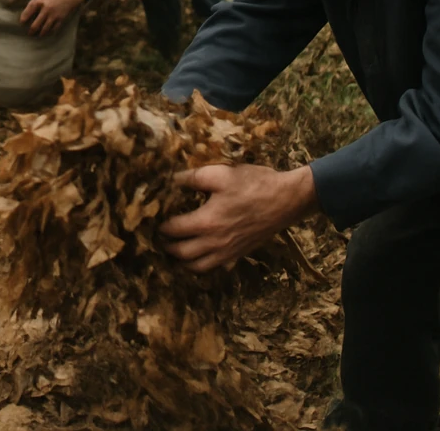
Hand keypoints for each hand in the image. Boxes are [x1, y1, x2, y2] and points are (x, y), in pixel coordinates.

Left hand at [20, 0, 83, 35]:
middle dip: (31, 31)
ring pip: (44, 29)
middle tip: (29, 33)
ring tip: (38, 35)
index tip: (22, 23)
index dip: (23, 19)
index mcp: (39, 0)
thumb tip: (27, 13)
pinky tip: (48, 33)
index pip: (27, 13)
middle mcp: (45, 9)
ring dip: (40, 34)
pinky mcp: (61, 18)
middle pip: (35, 25)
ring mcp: (53, 15)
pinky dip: (50, 32)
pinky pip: (54, 29)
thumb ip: (35, 2)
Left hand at [160, 164, 318, 272]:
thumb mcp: (220, 174)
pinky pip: (215, 267)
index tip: (153, 220)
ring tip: (175, 248)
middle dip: (168, 246)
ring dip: (182, 260)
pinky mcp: (239, 253)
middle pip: (182, 254)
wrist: (286, 200)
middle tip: (160, 236)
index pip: (174, 230)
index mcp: (206, 222)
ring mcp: (228, 251)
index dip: (161, 226)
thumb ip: (192, 178)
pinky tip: (199, 253)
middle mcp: (215, 242)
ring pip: (198, 267)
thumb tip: (171, 179)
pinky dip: (201, 265)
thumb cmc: (254, 184)